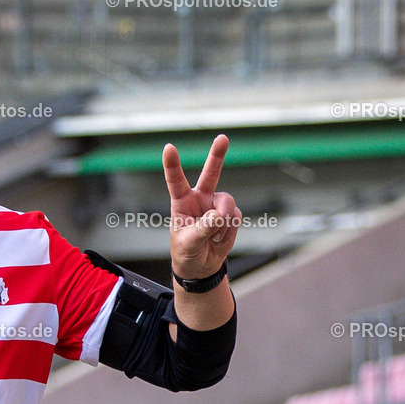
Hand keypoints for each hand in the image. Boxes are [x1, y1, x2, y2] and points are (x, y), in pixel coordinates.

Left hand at [163, 134, 240, 279]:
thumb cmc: (186, 252)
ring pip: (227, 203)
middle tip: (222, 137)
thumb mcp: (189, 243)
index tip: (168, 147)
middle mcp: (200, 199)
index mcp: (182, 203)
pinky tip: (219, 239)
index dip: (172, 164)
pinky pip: (236, 217)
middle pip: (211, 174)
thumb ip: (202, 229)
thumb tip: (218, 215)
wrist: (201, 266)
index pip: (176, 181)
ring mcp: (216, 205)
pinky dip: (229, 231)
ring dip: (223, 222)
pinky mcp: (230, 214)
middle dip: (217, 155)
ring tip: (213, 237)